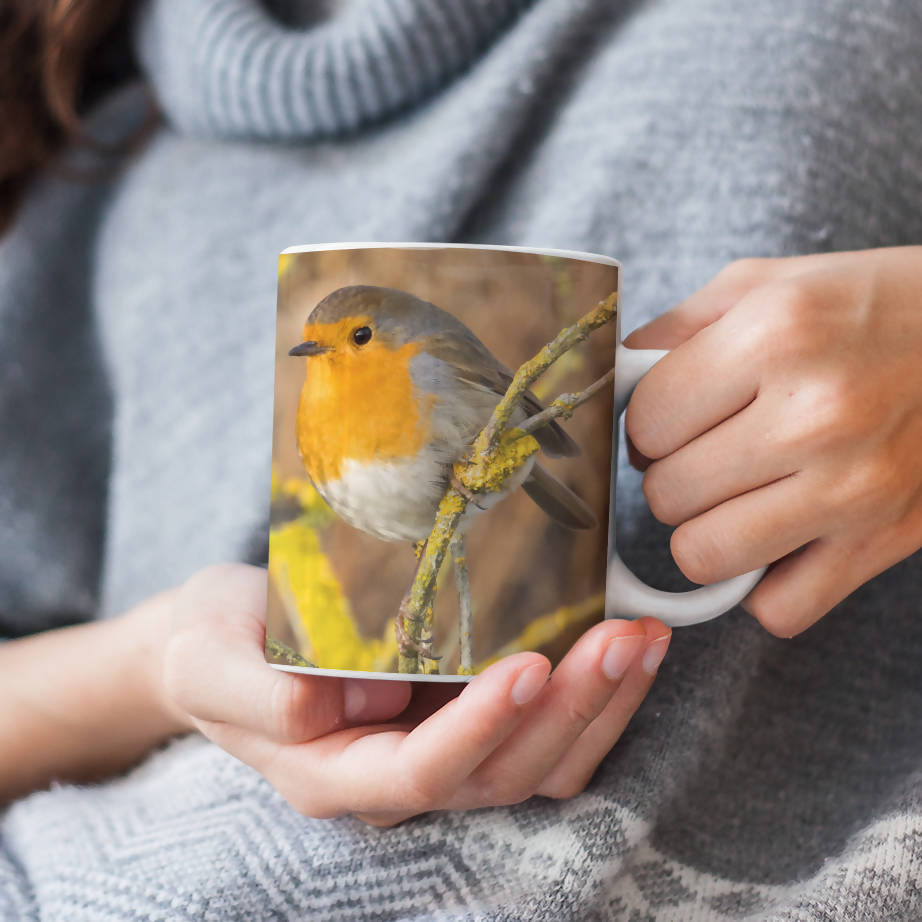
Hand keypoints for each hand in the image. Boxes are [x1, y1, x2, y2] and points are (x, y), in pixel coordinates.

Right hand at [159, 563, 670, 826]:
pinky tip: (624, 646)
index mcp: (334, 774)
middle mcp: (398, 777)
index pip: (421, 772)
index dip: (480, 729)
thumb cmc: (215, 643)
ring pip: (541, 764)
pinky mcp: (465, 721)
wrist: (227, 639)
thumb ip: (264, 690)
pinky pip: (545, 733)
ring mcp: (439, 753)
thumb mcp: (211, 659)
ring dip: (600, 707)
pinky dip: (594, 697)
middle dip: (569, 710)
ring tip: (643, 639)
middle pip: (503, 772)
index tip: (527, 664)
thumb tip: (357, 696)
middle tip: (618, 638)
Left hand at [623, 246, 921, 636]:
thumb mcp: (776, 283)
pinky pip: (778, 609)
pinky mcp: (883, 543)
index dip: (647, 425)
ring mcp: (852, 489)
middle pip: (665, 494)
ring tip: (738, 496)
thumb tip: (616, 372)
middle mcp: (814, 415)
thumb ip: (683, 325)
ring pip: (702, 556)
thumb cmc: (877, 308)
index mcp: (776, 334)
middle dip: (673, 475)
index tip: (673, 419)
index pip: (645, 421)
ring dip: (706, 532)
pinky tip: (780, 540)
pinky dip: (765, 586)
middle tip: (710, 453)